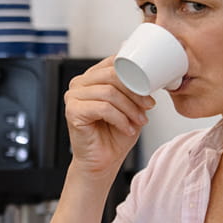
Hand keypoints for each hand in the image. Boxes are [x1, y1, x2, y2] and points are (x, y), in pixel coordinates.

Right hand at [64, 57, 154, 178]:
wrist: (105, 160)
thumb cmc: (115, 135)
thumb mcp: (131, 105)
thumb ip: (134, 87)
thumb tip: (150, 74)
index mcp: (92, 77)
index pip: (113, 62)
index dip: (135, 74)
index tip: (150, 89)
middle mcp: (80, 83)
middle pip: (112, 75)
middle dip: (135, 92)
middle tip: (147, 106)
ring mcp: (73, 96)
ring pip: (109, 92)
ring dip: (130, 108)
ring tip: (139, 121)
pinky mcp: (72, 111)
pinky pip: (103, 108)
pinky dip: (120, 119)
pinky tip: (127, 128)